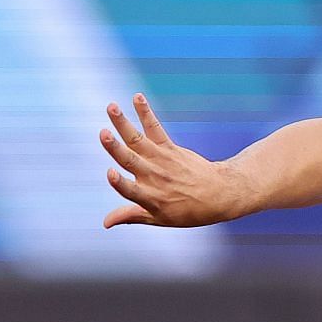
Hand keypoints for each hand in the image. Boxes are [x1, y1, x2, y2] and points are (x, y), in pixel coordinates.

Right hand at [99, 94, 241, 228]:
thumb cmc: (186, 211)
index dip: (120, 183)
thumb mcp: (159, 219)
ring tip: (111, 106)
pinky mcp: (170, 148)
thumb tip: (104, 223)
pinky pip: (155, 128)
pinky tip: (137, 98)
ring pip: (138, 140)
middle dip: (115, 148)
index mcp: (150, 198)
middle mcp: (154, 177)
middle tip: (103, 133)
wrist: (218, 195)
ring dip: (123, 123)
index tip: (110, 173)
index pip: (131, 191)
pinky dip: (145, 112)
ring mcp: (162, 161)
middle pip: (130, 161)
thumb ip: (130, 216)